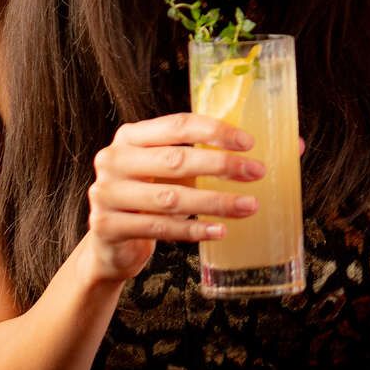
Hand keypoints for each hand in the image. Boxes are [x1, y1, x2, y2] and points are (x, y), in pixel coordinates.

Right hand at [84, 112, 263, 286]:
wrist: (109, 244)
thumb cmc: (147, 197)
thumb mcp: (165, 169)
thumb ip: (197, 154)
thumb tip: (262, 145)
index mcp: (130, 136)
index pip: (177, 125)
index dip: (214, 131)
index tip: (248, 143)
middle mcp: (113, 160)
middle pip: (176, 160)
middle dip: (221, 165)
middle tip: (256, 172)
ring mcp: (107, 194)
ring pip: (171, 198)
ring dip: (216, 202)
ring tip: (249, 205)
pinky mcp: (108, 227)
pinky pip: (161, 228)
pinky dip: (194, 229)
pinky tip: (219, 230)